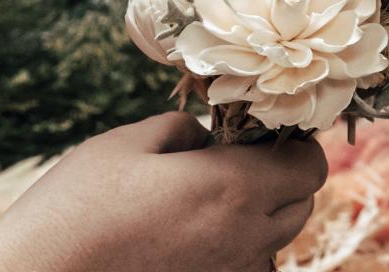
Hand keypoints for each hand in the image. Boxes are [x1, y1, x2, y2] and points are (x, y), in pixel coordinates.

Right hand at [0, 113, 327, 271]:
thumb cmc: (79, 204)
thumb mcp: (129, 142)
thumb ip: (181, 130)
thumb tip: (204, 137)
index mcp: (233, 187)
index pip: (309, 166)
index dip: (298, 144)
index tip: (270, 130)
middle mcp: (243, 236)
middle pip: (301, 205)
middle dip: (285, 176)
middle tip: (243, 155)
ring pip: (277, 240)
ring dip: (263, 213)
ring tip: (215, 193)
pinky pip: (246, 266)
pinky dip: (238, 245)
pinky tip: (196, 229)